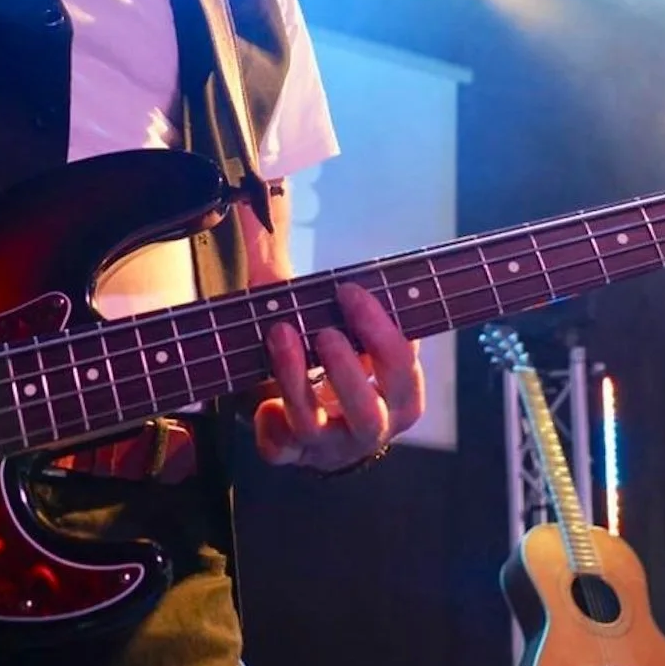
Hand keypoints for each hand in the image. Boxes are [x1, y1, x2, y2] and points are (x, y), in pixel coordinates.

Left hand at [254, 282, 423, 472]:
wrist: (313, 415)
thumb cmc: (337, 357)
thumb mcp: (344, 320)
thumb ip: (345, 287)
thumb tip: (298, 211)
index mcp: (401, 393)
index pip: (402, 365)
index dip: (380, 329)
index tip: (348, 290)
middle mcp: (373, 426)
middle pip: (370, 410)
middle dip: (347, 370)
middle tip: (324, 331)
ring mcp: (330, 445)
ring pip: (318, 427)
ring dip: (296, 380)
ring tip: (280, 334)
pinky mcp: (292, 454)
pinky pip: (280, 448)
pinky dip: (269, 425)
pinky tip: (262, 403)